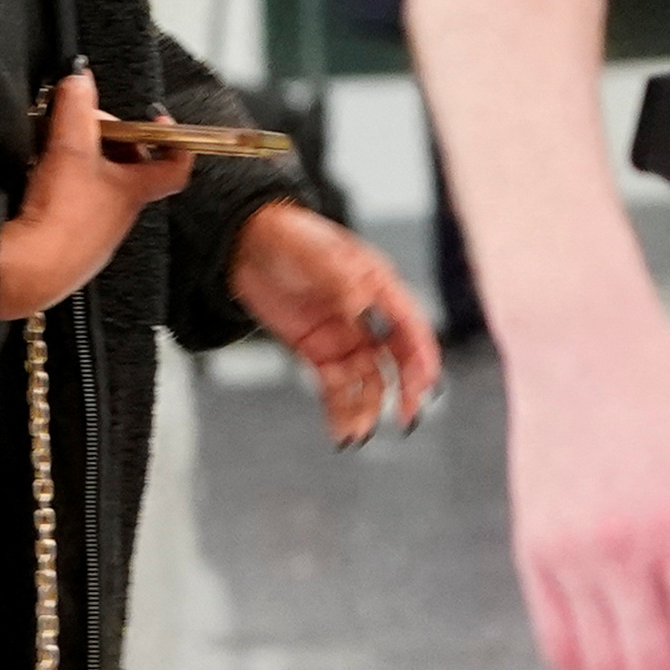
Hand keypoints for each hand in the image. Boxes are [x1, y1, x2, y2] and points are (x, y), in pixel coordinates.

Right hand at [0, 71, 198, 322]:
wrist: (26, 271)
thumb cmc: (60, 219)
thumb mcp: (69, 150)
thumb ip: (75, 110)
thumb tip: (79, 81)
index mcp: (134, 191)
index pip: (174, 164)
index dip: (173, 139)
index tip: (156, 118)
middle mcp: (121, 217)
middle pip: (130, 171)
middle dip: (110, 144)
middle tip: (85, 127)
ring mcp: (96, 237)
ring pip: (99, 191)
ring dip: (83, 169)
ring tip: (55, 154)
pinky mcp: (68, 250)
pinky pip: (73, 212)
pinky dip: (61, 194)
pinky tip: (38, 185)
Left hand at [228, 198, 443, 447]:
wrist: (243, 243)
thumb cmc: (286, 236)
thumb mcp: (313, 253)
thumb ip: (338, 278)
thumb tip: (359, 304)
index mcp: (376, 284)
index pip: (409, 324)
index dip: (421, 355)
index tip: (426, 384)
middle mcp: (366, 313)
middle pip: (396, 357)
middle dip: (404, 388)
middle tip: (406, 419)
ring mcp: (342, 334)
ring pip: (366, 378)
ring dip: (367, 406)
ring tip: (356, 432)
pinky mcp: (317, 351)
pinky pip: (336, 385)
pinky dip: (339, 407)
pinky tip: (339, 430)